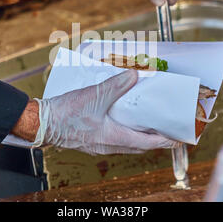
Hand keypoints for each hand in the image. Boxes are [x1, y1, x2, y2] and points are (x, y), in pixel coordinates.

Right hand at [33, 69, 178, 154]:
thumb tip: (133, 75)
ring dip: (140, 136)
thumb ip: (116, 84)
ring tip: (147, 123)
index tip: (178, 137)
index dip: (165, 140)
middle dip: (155, 139)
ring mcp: (100, 145)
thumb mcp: (95, 95)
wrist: (43, 123)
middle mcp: (109, 146)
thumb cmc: (66, 114)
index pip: (148, 143)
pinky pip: (115, 140)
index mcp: (113, 138)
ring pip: (127, 144)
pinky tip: (122, 120)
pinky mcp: (92, 141)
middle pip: (140, 146)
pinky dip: (125, 133)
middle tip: (164, 127)